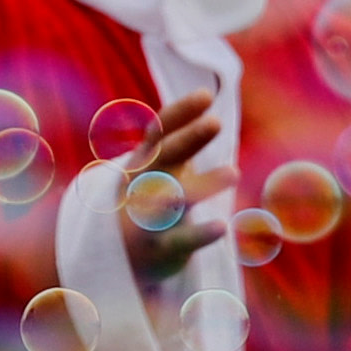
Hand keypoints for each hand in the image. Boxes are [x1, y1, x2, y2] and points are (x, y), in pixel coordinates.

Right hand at [117, 88, 240, 284]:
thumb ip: (178, 140)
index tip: (205, 96)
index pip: (159, 132)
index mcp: (143, 161)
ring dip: (202, 186)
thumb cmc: (147, 200)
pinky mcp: (160, 249)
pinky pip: (180, 240)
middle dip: (188, 140)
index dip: (180, 113)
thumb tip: (205, 95)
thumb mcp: (156, 167)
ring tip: (234, 172)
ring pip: (173, 199)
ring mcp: (147, 217)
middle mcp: (142, 185)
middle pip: (163, 158)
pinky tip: (222, 226)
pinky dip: (201, 234)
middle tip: (216, 123)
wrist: (115, 255)